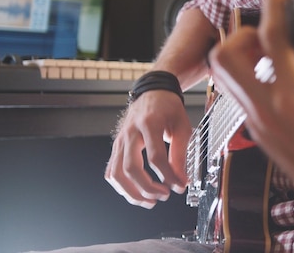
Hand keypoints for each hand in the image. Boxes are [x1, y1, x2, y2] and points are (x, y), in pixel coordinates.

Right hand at [104, 89, 191, 208]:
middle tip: (165, 195)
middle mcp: (130, 132)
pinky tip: (137, 192)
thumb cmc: (168, 108)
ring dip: (132, 193)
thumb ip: (181, 154)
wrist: (153, 93)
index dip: (168, 176)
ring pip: (117, 174)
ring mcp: (120, 140)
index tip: (179, 186)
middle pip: (131, 168)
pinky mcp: (117, 147)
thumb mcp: (182, 127)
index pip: (155, 158)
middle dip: (148, 188)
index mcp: (149, 124)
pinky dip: (122, 187)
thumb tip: (181, 181)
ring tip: (150, 200)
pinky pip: (112, 172)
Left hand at [208, 0, 293, 227]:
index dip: (273, 6)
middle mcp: (268, 111)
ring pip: (224, 77)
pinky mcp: (256, 132)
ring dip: (239, 55)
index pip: (271, 39)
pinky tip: (274, 73)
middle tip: (267, 31)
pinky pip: (237, 94)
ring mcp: (257, 124)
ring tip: (268, 50)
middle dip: (241, 33)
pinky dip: (248, 75)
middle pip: (225, 57)